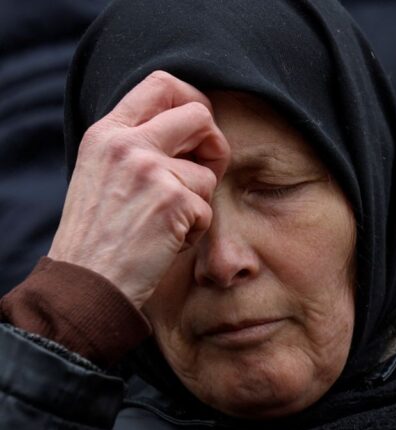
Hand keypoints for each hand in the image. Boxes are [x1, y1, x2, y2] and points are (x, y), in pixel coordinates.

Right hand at [48, 71, 229, 308]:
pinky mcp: (173, 200)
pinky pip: (208, 210)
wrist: (86, 283)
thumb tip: (196, 129)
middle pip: (200, 114)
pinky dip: (194, 231)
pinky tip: (164, 242)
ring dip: (198, 203)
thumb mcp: (103, 173)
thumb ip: (139, 145)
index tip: (199, 127)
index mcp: (107, 133)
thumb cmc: (100, 234)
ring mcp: (150, 170)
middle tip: (204, 172)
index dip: (192, 100)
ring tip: (164, 224)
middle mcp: (127, 144)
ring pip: (208, 173)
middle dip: (214, 144)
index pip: (161, 84)